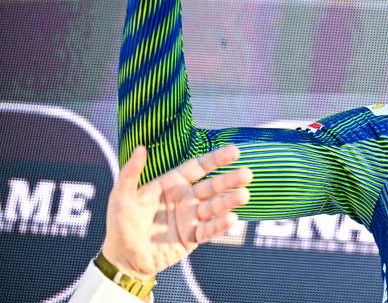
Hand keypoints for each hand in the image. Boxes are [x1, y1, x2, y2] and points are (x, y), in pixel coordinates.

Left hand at [100, 145, 251, 279]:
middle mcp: (185, 198)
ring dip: (229, 201)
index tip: (234, 151)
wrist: (123, 258)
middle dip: (229, 180)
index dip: (216, 159)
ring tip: (243, 195)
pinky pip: (209, 230)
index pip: (198, 167)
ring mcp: (190, 218)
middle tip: (247, 174)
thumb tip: (142, 148)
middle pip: (212, 186)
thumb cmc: (120, 224)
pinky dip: (220, 225)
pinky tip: (232, 218)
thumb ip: (131, 172)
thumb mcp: (122, 195)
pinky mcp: (192, 237)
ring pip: (214, 207)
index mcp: (172, 184)